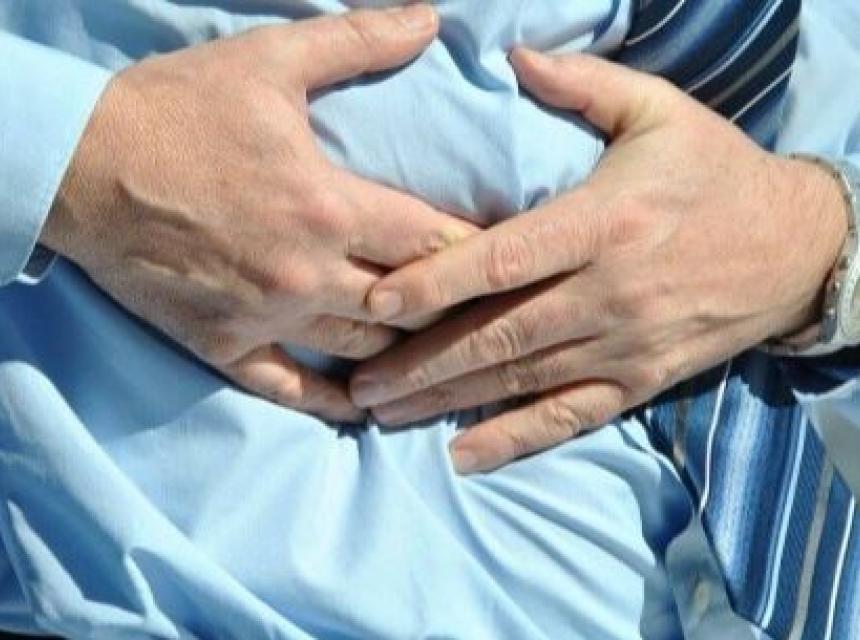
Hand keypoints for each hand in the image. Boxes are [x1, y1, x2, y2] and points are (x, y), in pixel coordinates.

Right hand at [42, 6, 474, 421]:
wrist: (81, 165)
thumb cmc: (177, 110)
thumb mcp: (270, 61)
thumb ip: (357, 41)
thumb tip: (428, 20)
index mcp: (328, 207)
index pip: (431, 239)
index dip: (477, 250)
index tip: (507, 257)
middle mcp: (308, 273)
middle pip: (409, 303)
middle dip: (452, 305)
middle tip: (484, 308)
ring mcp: (267, 317)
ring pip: (364, 349)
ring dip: (408, 352)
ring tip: (442, 350)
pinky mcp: (226, 346)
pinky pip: (291, 389)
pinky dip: (334, 403)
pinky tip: (368, 407)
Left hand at [351, 49, 847, 470]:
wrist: (797, 246)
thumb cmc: (715, 174)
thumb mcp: (661, 111)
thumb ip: (584, 86)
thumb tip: (514, 56)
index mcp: (603, 223)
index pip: (504, 260)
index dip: (435, 283)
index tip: (376, 304)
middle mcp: (608, 292)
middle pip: (498, 334)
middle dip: (422, 361)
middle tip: (357, 382)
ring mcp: (623, 344)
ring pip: (521, 380)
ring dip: (447, 400)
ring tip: (383, 414)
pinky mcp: (640, 380)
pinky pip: (569, 417)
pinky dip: (514, 438)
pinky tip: (463, 455)